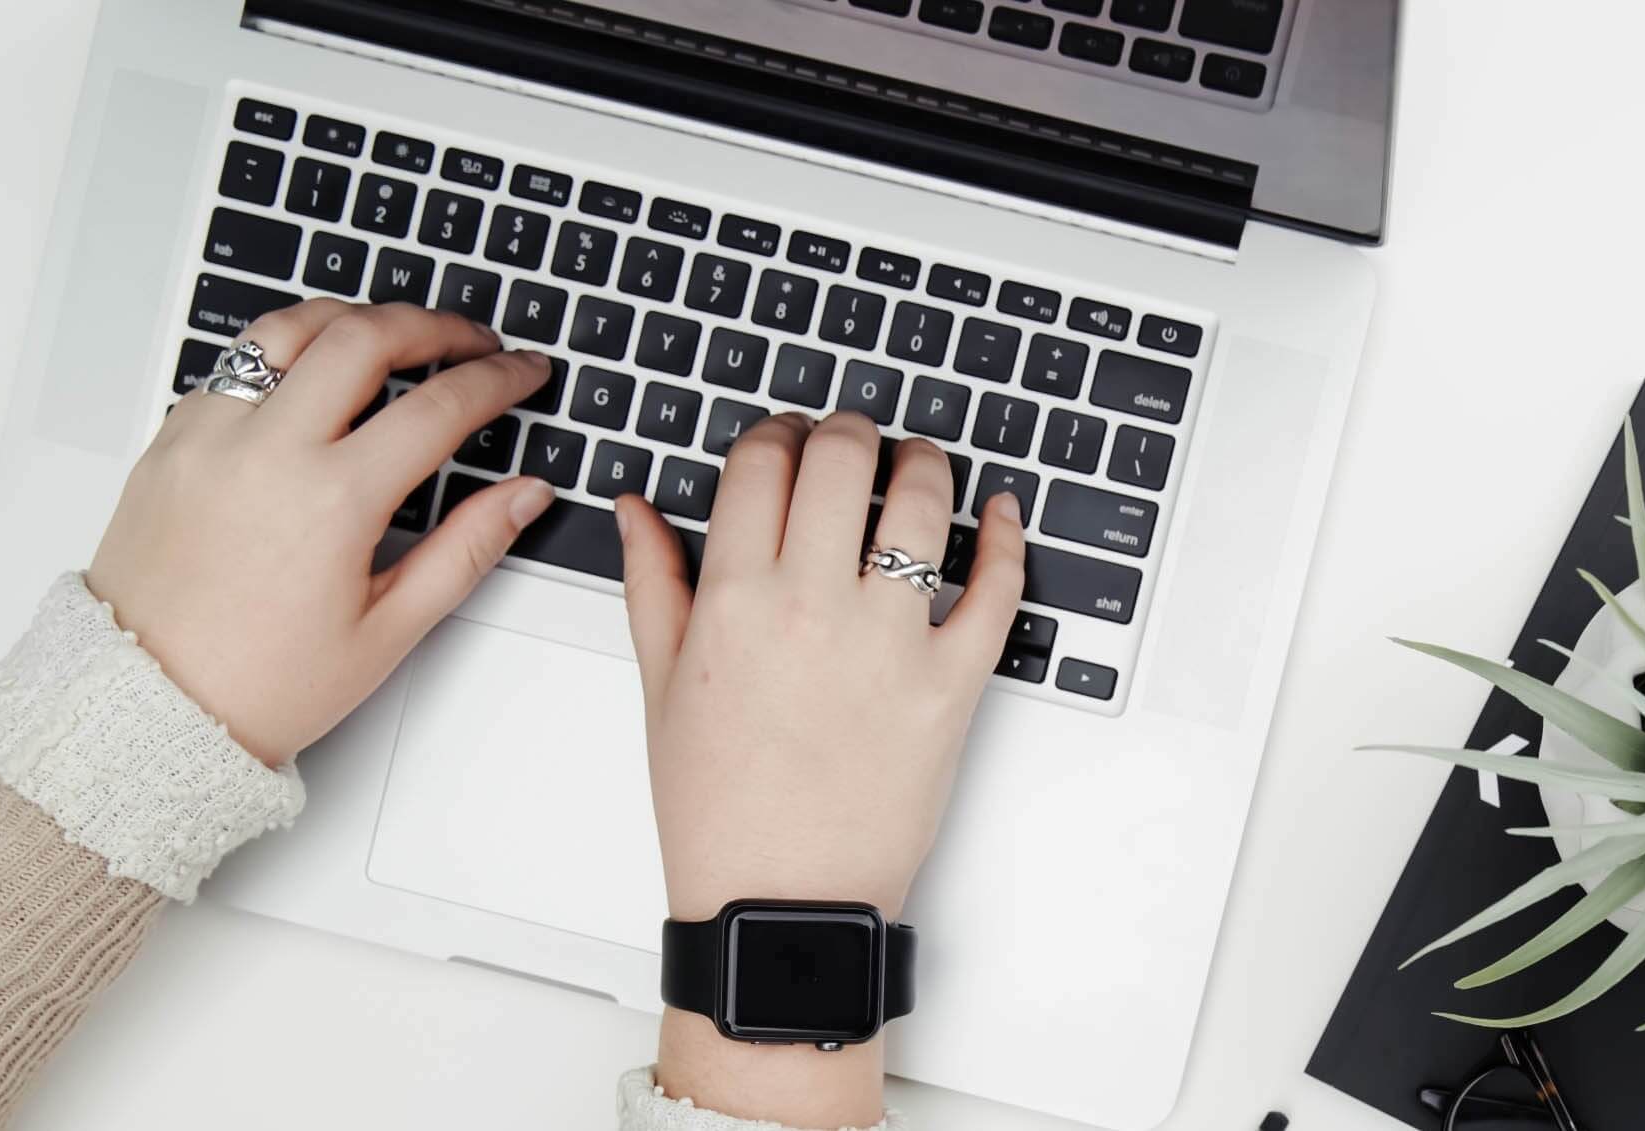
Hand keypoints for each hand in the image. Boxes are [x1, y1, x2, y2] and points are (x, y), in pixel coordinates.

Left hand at [87, 300, 554, 766]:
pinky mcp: (171, 441)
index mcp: (331, 501)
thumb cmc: (259, 684)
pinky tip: (314, 378)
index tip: (524, 372)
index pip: (438, 406)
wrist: (146, 707)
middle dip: (435, 325)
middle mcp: (266, 451)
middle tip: (472, 341)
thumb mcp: (388, 630)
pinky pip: (235, 365)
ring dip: (354, 319)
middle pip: (365, 336)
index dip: (498, 379)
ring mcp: (209, 437)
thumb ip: (467, 550)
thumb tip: (523, 495)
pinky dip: (286, 354)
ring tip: (393, 335)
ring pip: (290, 328)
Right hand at [620, 410, 1024, 1125]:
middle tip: (853, 440)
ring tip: (919, 467)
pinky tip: (1000, 514)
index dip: (776, 433)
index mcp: (733, 601)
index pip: (761, 463)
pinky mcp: (952, 684)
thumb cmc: (719, 809)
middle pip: (842, 459)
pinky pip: (996, 589)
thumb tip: (637, 507)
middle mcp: (812, 608)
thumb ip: (652, 583)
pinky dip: (1007, 539)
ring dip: (925, 464)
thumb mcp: (661, 689)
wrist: (781, 903)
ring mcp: (889, 643)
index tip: (786, 440)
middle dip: (848, 431)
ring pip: (923, 503)